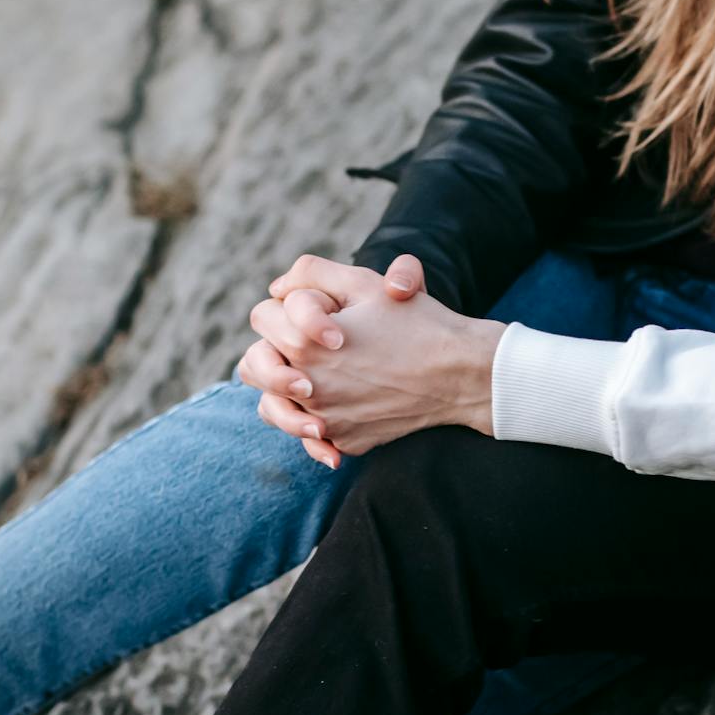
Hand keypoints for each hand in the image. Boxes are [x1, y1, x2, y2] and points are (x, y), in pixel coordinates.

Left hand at [243, 254, 502, 456]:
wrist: (460, 374)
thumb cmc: (416, 323)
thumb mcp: (363, 281)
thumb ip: (310, 274)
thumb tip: (276, 290)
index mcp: (303, 343)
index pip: (263, 316)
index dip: (287, 305)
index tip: (320, 309)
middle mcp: (306, 388)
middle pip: (253, 366)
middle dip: (273, 347)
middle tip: (301, 342)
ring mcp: (324, 420)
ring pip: (272, 407)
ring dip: (281, 390)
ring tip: (304, 379)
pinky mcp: (343, 441)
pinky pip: (310, 435)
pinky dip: (314, 423)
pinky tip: (330, 408)